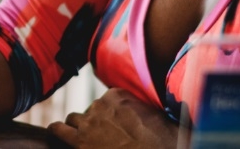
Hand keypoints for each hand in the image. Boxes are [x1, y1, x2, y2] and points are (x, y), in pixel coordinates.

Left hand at [47, 88, 177, 148]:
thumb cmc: (166, 144)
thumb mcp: (169, 120)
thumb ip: (167, 109)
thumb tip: (181, 104)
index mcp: (120, 96)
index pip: (107, 100)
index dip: (110, 115)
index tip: (116, 125)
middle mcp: (101, 104)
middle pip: (90, 110)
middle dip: (94, 123)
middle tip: (104, 138)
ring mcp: (88, 122)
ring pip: (73, 119)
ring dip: (77, 129)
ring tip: (84, 140)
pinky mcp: (79, 141)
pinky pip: (57, 129)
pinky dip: (57, 132)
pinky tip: (60, 137)